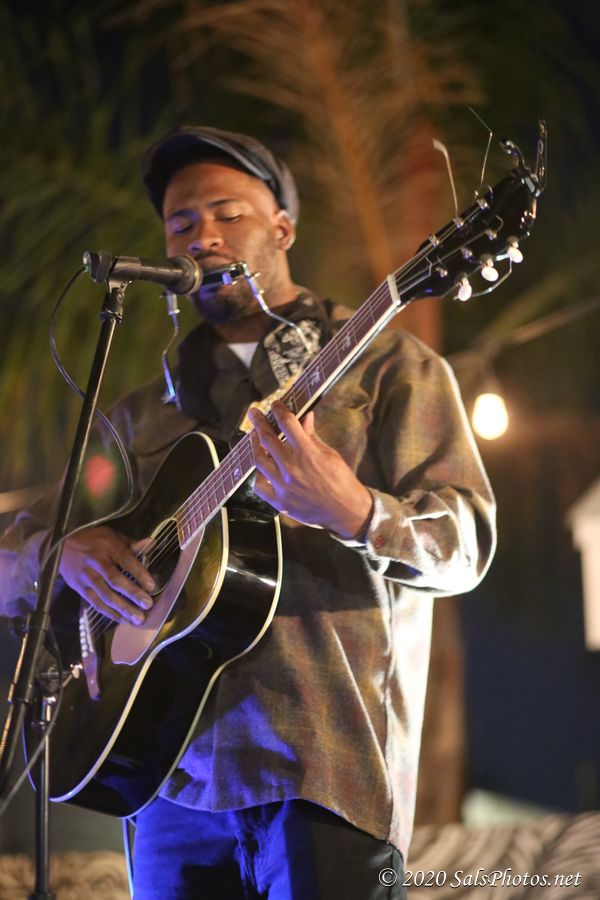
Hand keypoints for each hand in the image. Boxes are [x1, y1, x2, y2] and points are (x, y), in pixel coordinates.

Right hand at [58, 525, 154, 624]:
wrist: (61, 547)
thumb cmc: (93, 541)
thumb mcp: (112, 536)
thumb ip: (131, 544)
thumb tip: (151, 543)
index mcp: (107, 545)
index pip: (125, 559)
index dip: (139, 573)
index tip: (151, 586)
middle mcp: (96, 561)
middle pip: (115, 579)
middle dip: (132, 593)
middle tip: (147, 604)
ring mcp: (86, 576)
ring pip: (105, 595)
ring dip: (123, 608)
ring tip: (138, 618)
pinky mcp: (80, 588)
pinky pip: (96, 603)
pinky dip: (110, 613)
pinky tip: (123, 619)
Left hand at [248, 401, 372, 539]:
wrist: (346, 512)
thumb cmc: (341, 481)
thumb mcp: (330, 454)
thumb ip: (312, 436)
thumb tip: (305, 417)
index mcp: (307, 453)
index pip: (287, 424)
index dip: (278, 410)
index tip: (274, 404)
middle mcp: (292, 468)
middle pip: (267, 439)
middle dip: (259, 422)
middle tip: (254, 413)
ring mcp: (283, 486)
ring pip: (259, 461)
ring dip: (254, 445)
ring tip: (253, 437)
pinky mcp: (280, 502)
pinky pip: (259, 486)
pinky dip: (258, 475)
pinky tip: (261, 469)